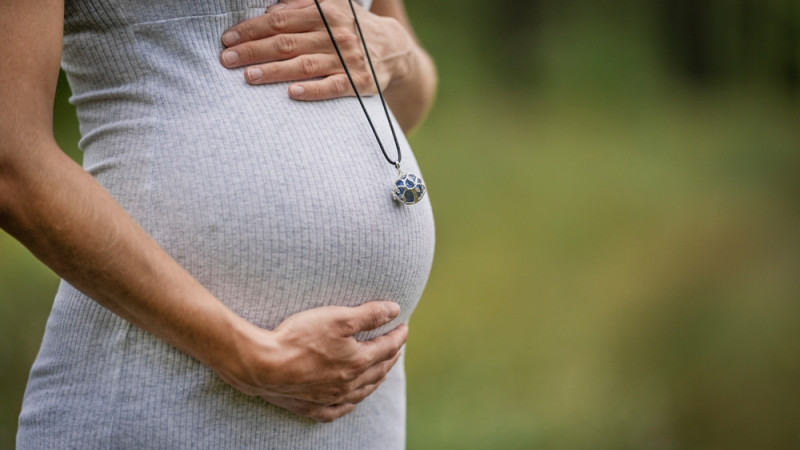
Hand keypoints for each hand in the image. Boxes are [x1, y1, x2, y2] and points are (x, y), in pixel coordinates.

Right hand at [217, 301, 407, 421]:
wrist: (263, 365)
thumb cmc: (299, 338)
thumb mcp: (338, 318)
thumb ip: (369, 314)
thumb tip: (395, 310)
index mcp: (358, 362)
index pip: (387, 347)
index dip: (398, 335)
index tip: (404, 325)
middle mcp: (348, 384)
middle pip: (378, 371)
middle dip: (390, 356)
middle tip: (396, 346)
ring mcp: (330, 398)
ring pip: (361, 392)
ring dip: (375, 380)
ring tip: (381, 371)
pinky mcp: (311, 407)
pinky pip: (336, 411)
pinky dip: (348, 405)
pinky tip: (351, 402)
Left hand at [219, 0, 414, 100]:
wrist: (393, 49)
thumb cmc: (351, 27)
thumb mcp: (331, 7)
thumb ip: (300, 6)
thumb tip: (269, 10)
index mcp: (325, 12)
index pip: (280, 20)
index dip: (252, 29)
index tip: (228, 39)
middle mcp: (336, 35)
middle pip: (287, 43)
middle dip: (254, 51)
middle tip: (227, 60)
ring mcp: (347, 60)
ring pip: (304, 65)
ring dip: (274, 71)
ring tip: (249, 77)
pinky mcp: (358, 83)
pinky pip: (333, 87)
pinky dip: (312, 90)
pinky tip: (292, 94)